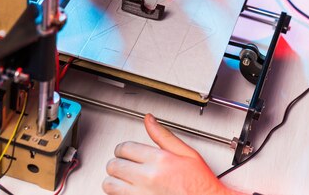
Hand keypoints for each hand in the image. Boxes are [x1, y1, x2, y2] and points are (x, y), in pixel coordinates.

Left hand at [103, 114, 241, 194]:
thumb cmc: (199, 183)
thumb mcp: (187, 153)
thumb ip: (164, 135)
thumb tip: (149, 120)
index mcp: (159, 160)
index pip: (125, 148)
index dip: (123, 149)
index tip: (126, 152)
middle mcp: (148, 178)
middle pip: (114, 165)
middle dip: (117, 163)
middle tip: (123, 165)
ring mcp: (141, 194)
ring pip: (110, 185)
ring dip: (114, 180)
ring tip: (122, 179)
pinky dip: (118, 194)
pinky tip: (128, 191)